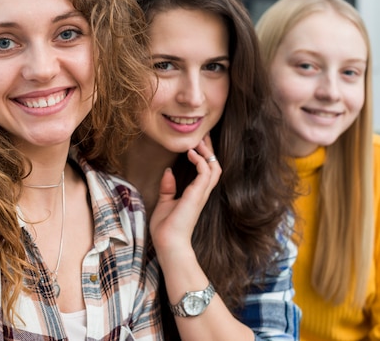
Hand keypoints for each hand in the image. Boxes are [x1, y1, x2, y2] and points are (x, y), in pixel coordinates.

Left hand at [149, 136, 221, 253]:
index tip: (198, 143)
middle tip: (203, 136)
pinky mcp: (196, 195)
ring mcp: (200, 194)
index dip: (205, 156)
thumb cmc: (166, 228)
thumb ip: (168, 188)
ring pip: (214, 168)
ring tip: (198, 142)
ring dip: (207, 153)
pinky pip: (205, 173)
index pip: (207, 171)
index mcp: (196, 195)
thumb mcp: (165, 202)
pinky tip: (191, 153)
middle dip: (210, 150)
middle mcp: (201, 193)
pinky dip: (201, 161)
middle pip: (214, 166)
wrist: (168, 243)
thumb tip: (168, 172)